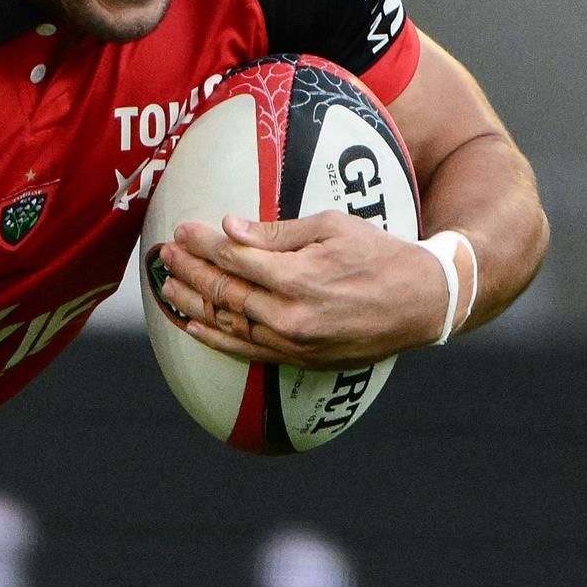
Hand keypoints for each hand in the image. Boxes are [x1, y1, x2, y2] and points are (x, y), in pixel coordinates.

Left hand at [152, 211, 453, 367]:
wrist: (421, 303)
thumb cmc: (379, 254)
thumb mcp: (333, 227)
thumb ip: (278, 232)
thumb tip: (230, 228)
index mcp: (298, 276)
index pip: (234, 258)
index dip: (203, 244)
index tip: (182, 231)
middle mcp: (290, 314)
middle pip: (224, 291)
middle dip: (189, 271)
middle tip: (164, 255)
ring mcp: (293, 342)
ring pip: (228, 323)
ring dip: (192, 303)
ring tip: (167, 286)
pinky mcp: (299, 359)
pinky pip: (245, 351)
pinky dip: (215, 338)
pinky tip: (192, 325)